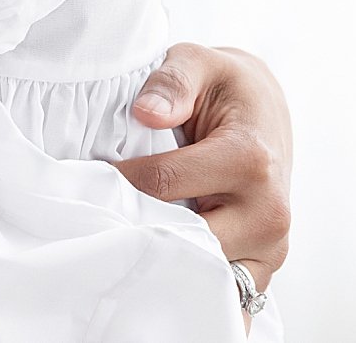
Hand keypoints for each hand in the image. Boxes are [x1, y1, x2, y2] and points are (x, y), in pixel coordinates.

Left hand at [114, 43, 291, 290]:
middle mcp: (269, 211)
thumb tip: (146, 114)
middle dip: (135, 229)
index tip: (85, 177)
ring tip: (123, 240)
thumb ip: (171, 82)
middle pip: (182, 239)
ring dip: (158, 262)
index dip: (117, 182)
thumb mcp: (199, 63)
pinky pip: (219, 293)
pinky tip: (156, 269)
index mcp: (251, 159)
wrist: (267, 112)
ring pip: (198, 275)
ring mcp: (270, 248)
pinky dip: (185, 286)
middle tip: (96, 218)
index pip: (163, 184)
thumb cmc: (226, 87)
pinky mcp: (262, 268)